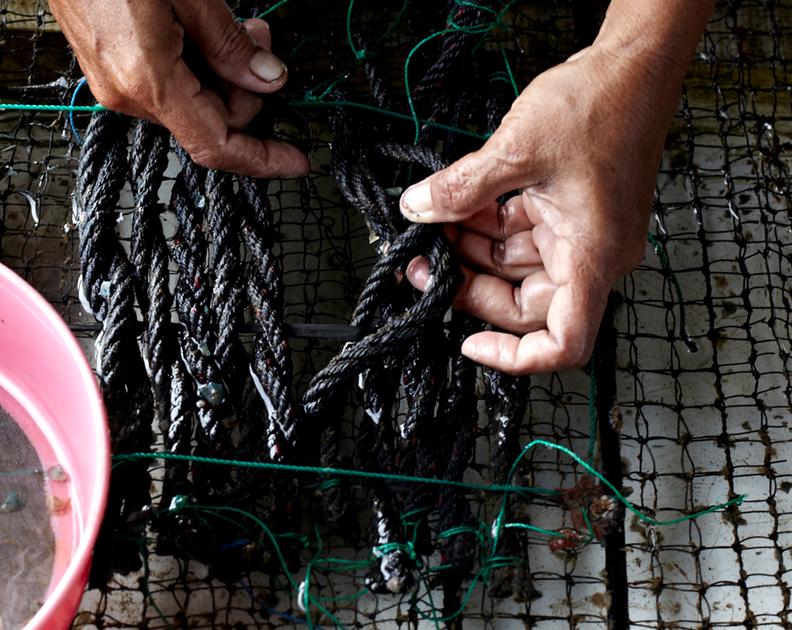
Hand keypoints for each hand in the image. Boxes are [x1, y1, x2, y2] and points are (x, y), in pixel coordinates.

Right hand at [46, 0, 309, 177]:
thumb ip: (230, 43)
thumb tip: (267, 79)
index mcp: (149, 81)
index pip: (216, 144)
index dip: (262, 157)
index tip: (295, 159)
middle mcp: (127, 94)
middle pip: (208, 120)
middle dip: (245, 87)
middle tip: (261, 38)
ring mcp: (113, 84)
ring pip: (189, 101)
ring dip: (221, 72)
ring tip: (234, 25)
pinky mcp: (108, 69)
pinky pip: (165, 85)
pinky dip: (194, 66)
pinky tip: (200, 29)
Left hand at [399, 43, 687, 374]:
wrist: (632, 63)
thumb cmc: (601, 105)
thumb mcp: (514, 151)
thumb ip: (460, 189)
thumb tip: (416, 209)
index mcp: (591, 257)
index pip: (564, 342)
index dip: (515, 357)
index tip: (468, 342)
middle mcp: (591, 254)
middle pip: (523, 303)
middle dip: (469, 286)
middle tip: (420, 265)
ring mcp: (580, 232)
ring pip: (513, 266)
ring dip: (469, 249)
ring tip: (429, 224)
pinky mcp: (569, 210)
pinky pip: (518, 234)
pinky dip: (484, 222)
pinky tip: (452, 204)